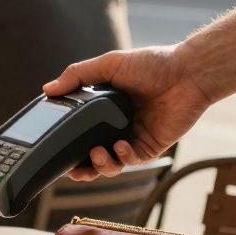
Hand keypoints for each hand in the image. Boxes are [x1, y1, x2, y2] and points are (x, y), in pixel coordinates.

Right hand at [43, 45, 212, 178]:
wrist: (187, 73)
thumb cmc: (151, 64)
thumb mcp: (108, 65)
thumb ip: (77, 75)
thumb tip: (48, 89)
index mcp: (103, 108)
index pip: (79, 131)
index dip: (67, 143)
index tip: (54, 149)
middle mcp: (116, 126)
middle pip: (92, 155)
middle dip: (82, 167)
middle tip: (72, 170)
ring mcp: (132, 138)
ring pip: (111, 164)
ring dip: (101, 165)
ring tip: (97, 154)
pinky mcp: (150, 147)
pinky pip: (131, 161)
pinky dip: (122, 157)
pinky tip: (119, 146)